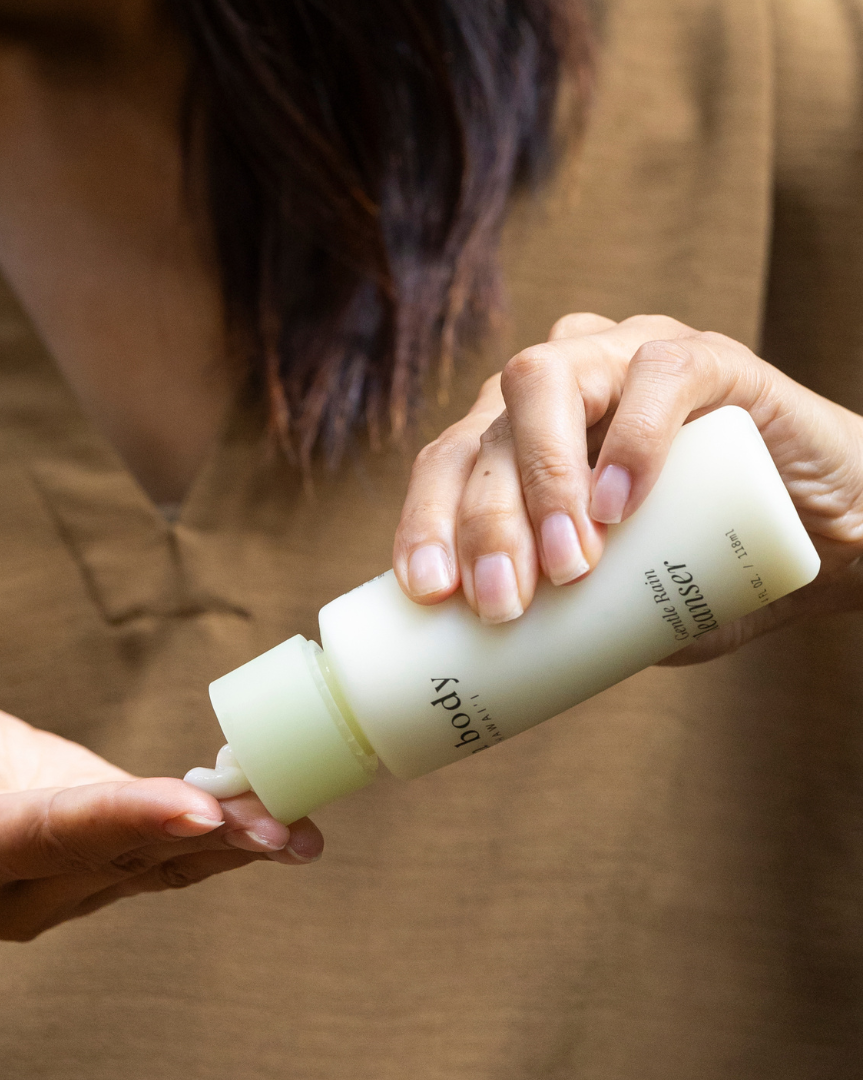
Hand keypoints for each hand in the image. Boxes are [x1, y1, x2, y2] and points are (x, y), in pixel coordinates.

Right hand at [0, 652, 321, 941]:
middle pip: (123, 859)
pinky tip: (273, 823)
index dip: (126, 820)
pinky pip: (161, 852)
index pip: (54, 835)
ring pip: (154, 865)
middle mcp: (20, 880)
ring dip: (229, 847)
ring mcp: (61, 873)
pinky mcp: (93, 849)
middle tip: (285, 826)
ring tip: (301, 830)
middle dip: (207, 841)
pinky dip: (217, 838)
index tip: (195, 805)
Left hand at [393, 313, 862, 662]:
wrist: (830, 540)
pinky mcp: (710, 358)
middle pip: (489, 430)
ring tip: (570, 567)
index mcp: (521, 432)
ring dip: (545, 479)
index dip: (426, 520)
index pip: (450, 462)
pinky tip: (621, 506)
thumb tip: (493, 678)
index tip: (431, 595)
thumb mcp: (616, 603)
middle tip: (503, 604)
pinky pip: (658, 375)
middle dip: (485, 519)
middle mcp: (561, 382)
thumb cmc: (707, 571)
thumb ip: (561, 618)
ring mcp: (626, 358)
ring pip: (546, 381)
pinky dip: (632, 438)